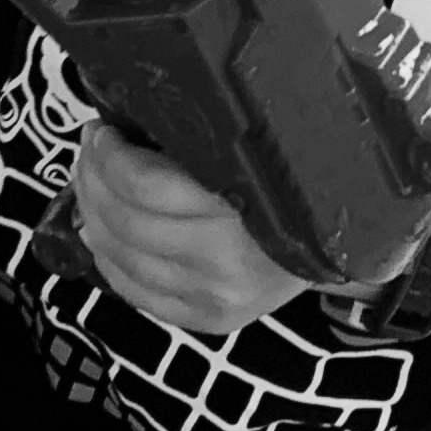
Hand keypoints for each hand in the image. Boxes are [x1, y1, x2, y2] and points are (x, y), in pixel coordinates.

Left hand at [70, 123, 310, 335]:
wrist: (339, 241)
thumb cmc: (296, 183)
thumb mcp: (259, 147)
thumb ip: (206, 136)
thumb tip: (134, 111)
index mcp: (244, 206)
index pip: (146, 185)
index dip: (110, 156)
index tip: (102, 131)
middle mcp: (226, 260)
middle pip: (126, 220)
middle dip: (94, 178)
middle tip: (91, 150)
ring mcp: (213, 295)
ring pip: (121, 256)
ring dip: (93, 215)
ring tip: (90, 186)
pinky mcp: (206, 319)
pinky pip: (134, 292)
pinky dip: (105, 259)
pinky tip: (98, 231)